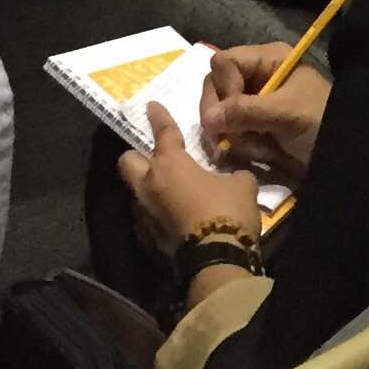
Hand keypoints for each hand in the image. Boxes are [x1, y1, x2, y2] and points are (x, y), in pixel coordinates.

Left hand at [116, 103, 261, 253]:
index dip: (158, 117)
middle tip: (151, 156)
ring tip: (165, 192)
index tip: (151, 106)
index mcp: (170, 165)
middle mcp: (149, 186)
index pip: (162, 133)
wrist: (217, 262)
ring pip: (134, 195)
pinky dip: (154, 217)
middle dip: (135, 155)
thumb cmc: (228, 212)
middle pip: (127, 162)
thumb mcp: (241, 184)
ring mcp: (144, 216)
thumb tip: (233, 174)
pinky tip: (169, 220)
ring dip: (146, 190)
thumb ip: (232, 173)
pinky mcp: (147, 242)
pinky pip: (144, 222)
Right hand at [202, 46, 330, 186]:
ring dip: (234, 135)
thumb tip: (206, 119)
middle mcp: (256, 76)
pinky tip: (257, 154)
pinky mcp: (253, 127)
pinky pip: (230, 133)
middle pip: (216, 87)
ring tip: (258, 149)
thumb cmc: (320, 122)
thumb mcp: (285, 113)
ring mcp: (253, 103)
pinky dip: (239, 146)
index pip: (224, 63)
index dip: (223, 87)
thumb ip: (246, 111)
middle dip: (223, 115)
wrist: (343, 155)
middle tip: (231, 138)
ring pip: (219, 114)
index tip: (232, 112)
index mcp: (267, 60)